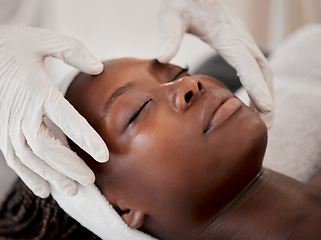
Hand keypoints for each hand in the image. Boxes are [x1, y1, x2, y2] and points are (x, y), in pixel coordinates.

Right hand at [0, 25, 108, 197]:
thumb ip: (73, 51)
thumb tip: (98, 68)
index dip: (86, 139)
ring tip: (71, 190)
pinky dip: (28, 176)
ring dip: (51, 176)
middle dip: (69, 167)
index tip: (104, 155)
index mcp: (37, 91)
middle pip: (46, 148)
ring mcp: (8, 124)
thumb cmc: (12, 45)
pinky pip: (14, 159)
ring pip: (30, 159)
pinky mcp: (1, 130)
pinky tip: (43, 189)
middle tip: (90, 180)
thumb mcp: (44, 39)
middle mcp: (21, 113)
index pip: (66, 120)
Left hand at [157, 0, 273, 126]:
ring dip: (265, 93)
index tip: (266, 110)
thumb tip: (163, 57)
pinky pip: (255, 67)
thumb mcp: (171, 15)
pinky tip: (250, 98)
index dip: (257, 88)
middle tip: (266, 125)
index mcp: (227, 36)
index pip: (248, 65)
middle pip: (262, 71)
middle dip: (267, 97)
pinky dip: (258, 84)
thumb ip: (169, 34)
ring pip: (262, 70)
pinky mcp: (238, 43)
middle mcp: (240, 39)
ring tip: (263, 118)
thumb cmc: (182, 1)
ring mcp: (242, 41)